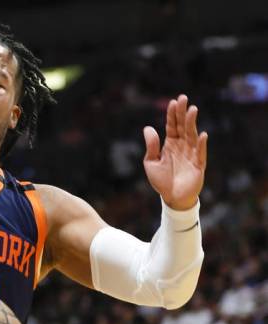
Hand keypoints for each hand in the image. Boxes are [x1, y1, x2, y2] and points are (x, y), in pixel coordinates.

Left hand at [142, 94, 207, 209]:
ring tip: (192, 110)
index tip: (173, 102)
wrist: (172, 198)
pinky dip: (200, 144)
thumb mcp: (151, 162)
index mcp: (170, 144)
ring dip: (192, 123)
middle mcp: (182, 146)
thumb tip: (148, 128)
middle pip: (183, 126)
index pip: (172, 126)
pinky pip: (200, 153)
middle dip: (183, 113)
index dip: (172, 114)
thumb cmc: (161, 181)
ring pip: (192, 135)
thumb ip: (151, 146)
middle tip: (184, 98)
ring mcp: (191, 154)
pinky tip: (201, 135)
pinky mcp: (198, 165)